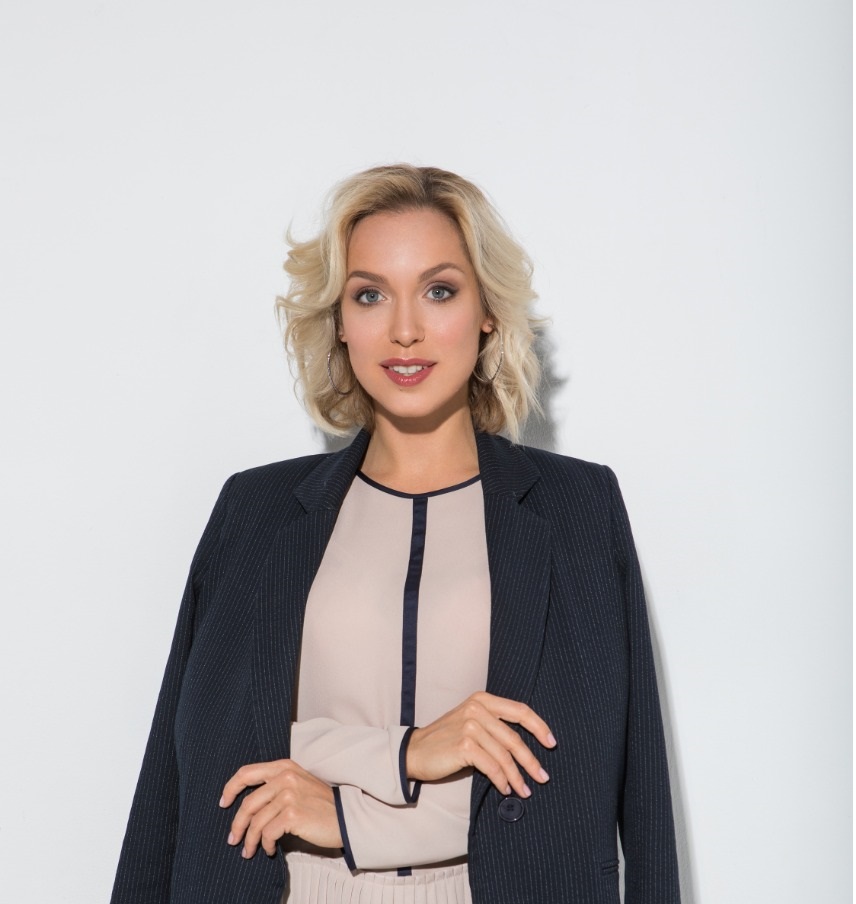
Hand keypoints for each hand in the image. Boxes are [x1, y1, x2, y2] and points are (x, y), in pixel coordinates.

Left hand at [220, 759, 342, 856]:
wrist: (346, 817)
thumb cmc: (322, 804)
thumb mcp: (299, 784)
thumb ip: (276, 786)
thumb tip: (249, 804)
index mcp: (284, 767)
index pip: (247, 772)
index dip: (230, 788)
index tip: (223, 803)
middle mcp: (285, 777)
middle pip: (247, 802)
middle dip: (237, 824)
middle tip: (233, 839)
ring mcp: (289, 795)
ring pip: (255, 821)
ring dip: (249, 841)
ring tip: (249, 851)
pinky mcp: (293, 814)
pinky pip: (267, 833)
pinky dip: (265, 845)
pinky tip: (270, 850)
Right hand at [406, 691, 555, 798]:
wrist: (414, 751)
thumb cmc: (446, 740)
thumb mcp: (471, 722)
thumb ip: (494, 725)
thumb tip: (525, 746)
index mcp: (482, 699)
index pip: (520, 710)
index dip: (539, 727)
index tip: (552, 743)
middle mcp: (477, 708)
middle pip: (514, 737)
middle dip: (531, 760)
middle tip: (543, 776)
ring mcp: (470, 725)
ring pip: (505, 755)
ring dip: (517, 776)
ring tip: (525, 790)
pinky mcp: (464, 745)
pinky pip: (492, 766)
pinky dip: (502, 780)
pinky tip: (505, 788)